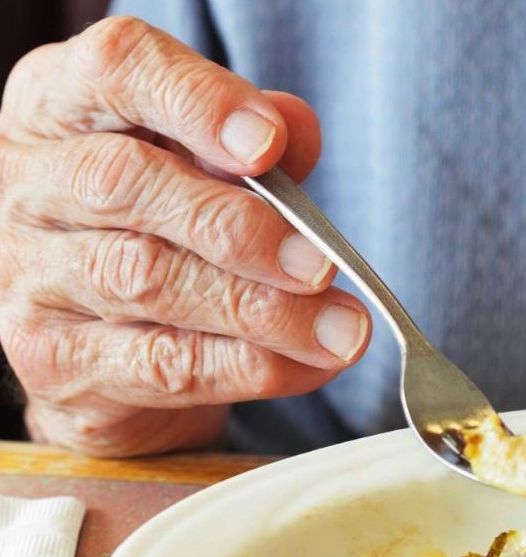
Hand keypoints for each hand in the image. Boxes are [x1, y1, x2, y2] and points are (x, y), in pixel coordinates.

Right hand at [0, 17, 370, 456]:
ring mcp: (30, 276)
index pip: (117, 70)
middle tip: (321, 263)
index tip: (270, 145)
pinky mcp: (56, 360)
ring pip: (149, 281)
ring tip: (342, 328)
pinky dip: (247, 365)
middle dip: (239, 226)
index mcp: (64, 106)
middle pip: (128, 183)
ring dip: (262, 310)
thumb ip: (252, 145)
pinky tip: (308, 364)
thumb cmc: (165, 225)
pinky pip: (160, 364)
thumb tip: (295, 133)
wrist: (106, 335)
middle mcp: (33, 183)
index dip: (197, 101)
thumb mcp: (202, 163)